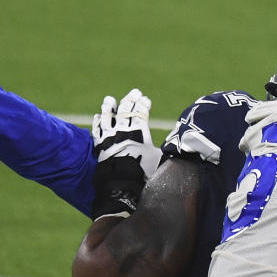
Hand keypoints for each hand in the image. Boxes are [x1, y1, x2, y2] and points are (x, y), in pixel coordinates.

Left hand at [90, 89, 161, 218]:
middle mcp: (123, 131)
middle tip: (134, 92)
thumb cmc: (143, 173)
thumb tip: (179, 147)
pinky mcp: (99, 145)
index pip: (141, 113)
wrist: (121, 184)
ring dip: (109, 107)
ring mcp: (109, 137)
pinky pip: (96, 130)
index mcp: (139, 132)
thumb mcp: (159, 160)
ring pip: (108, 116)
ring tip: (110, 100)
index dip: (143, 104)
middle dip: (131, 99)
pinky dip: (97, 122)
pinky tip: (97, 117)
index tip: (146, 99)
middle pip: (126, 110)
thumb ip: (165, 150)